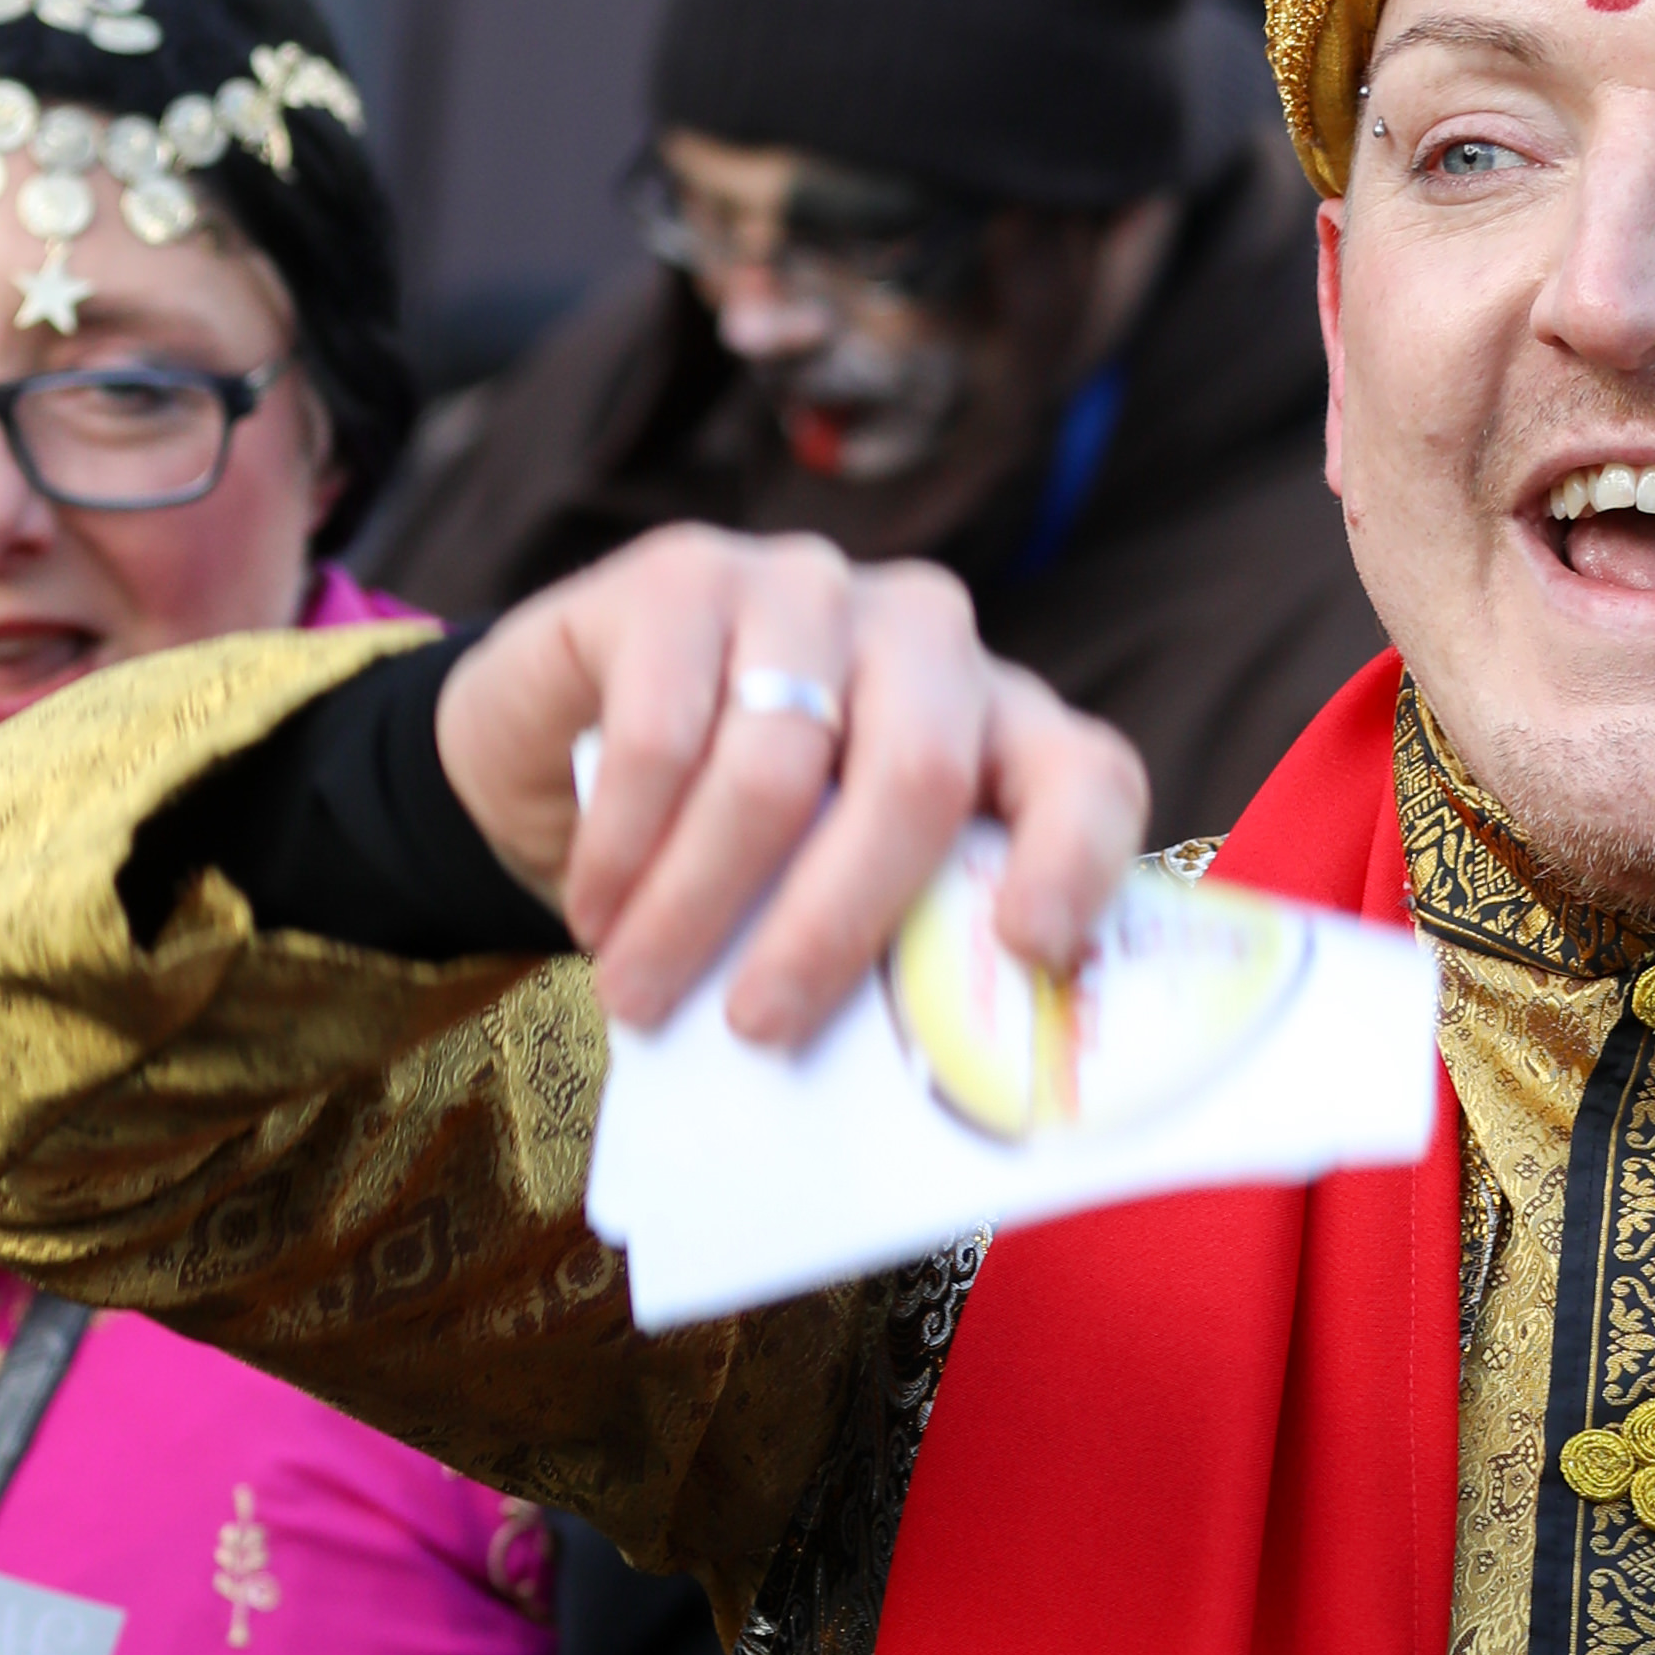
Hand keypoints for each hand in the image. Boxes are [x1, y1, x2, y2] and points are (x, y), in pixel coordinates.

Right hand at [432, 521, 1147, 1046]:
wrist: (567, 745)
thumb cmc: (738, 853)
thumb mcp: (834, 898)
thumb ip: (891, 948)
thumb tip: (906, 1081)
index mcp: (1001, 726)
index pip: (1086, 778)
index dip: (1074, 861)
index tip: (1029, 949)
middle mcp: (925, 636)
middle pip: (917, 777)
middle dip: (831, 924)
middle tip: (760, 1028)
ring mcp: (808, 589)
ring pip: (775, 764)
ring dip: (695, 905)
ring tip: (638, 994)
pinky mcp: (685, 573)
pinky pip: (664, 730)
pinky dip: (625, 843)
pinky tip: (598, 906)